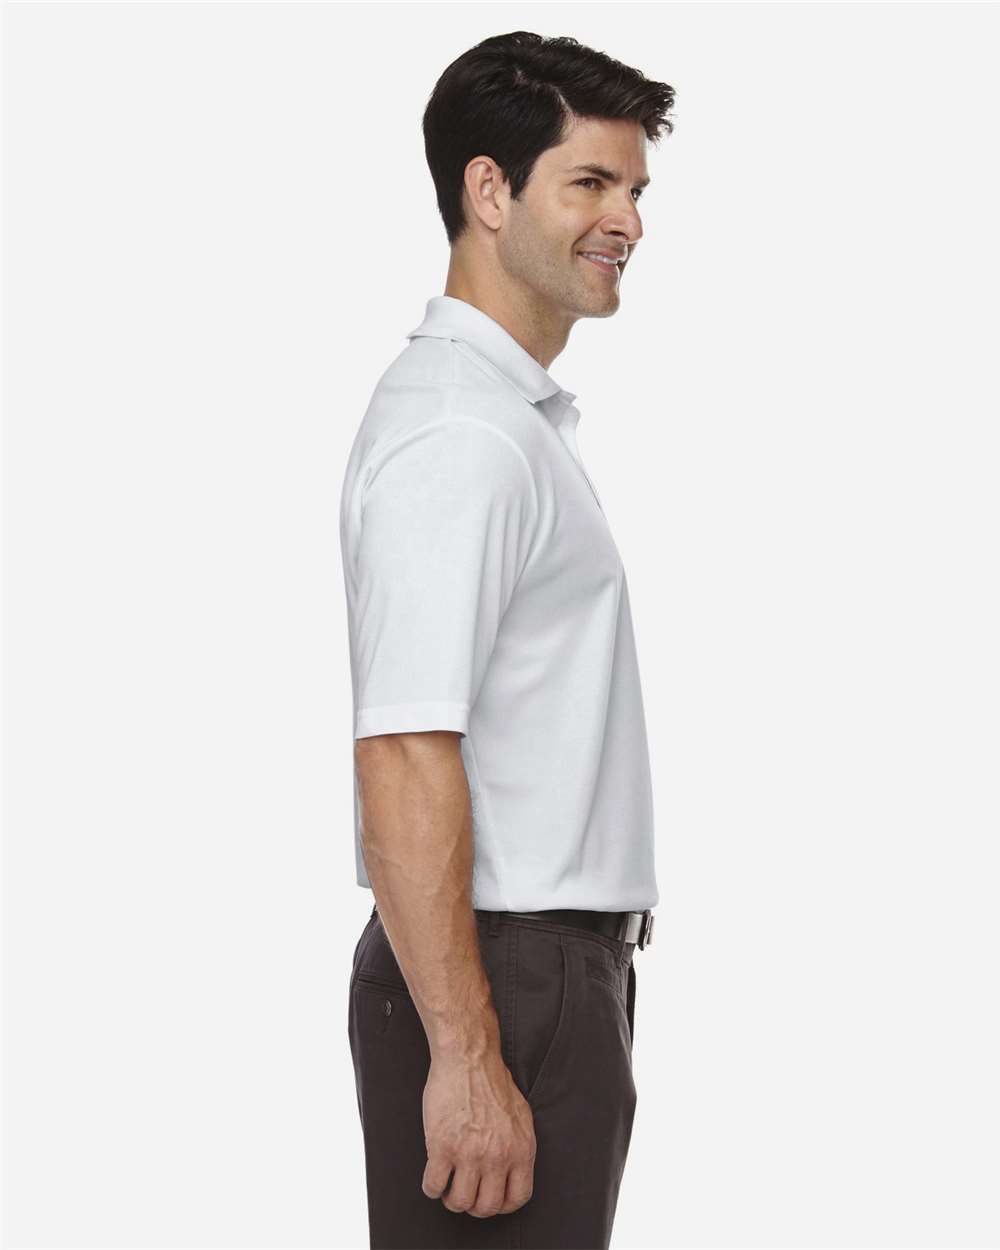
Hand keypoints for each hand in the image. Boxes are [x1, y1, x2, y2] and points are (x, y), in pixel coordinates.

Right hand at [421, 1049, 535, 1216]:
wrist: (468, 1058)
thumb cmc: (492, 1081)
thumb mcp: (520, 1116)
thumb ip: (518, 1146)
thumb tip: (512, 1170)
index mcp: (521, 1149)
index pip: (518, 1198)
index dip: (502, 1205)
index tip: (490, 1199)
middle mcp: (498, 1156)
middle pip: (487, 1207)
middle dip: (474, 1205)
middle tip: (466, 1192)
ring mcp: (469, 1154)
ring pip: (460, 1202)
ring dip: (452, 1199)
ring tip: (449, 1185)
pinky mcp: (443, 1147)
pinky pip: (434, 1186)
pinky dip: (432, 1187)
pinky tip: (434, 1175)